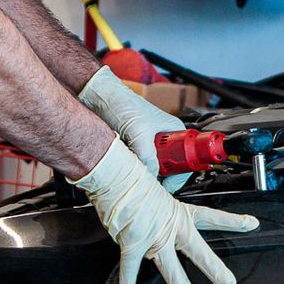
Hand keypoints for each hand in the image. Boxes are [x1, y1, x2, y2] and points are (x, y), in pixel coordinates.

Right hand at [70, 139, 259, 283]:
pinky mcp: (134, 243)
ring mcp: (154, 237)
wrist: (116, 175)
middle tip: (228, 283)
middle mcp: (170, 227)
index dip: (232, 222)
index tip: (251, 224)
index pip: (211, 218)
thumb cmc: (133, 178)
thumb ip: (161, 198)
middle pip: (198, 250)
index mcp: (179, 213)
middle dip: (215, 268)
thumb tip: (155, 197)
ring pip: (172, 267)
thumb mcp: (159, 189)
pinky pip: (130, 267)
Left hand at [77, 66, 193, 193]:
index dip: (178, 175)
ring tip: (135, 173)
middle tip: (149, 182)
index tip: (167, 187)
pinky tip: (126, 168)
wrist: (98, 96)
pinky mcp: (134, 146)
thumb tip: (152, 176)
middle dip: (159, 175)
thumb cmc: (121, 103)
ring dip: (144, 172)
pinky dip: (133, 168)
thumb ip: (147, 156)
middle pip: (169, 166)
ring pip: (151, 166)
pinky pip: (138, 163)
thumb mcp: (139, 132)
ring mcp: (148, 143)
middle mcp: (164, 138)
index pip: (186, 159)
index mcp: (174, 131)